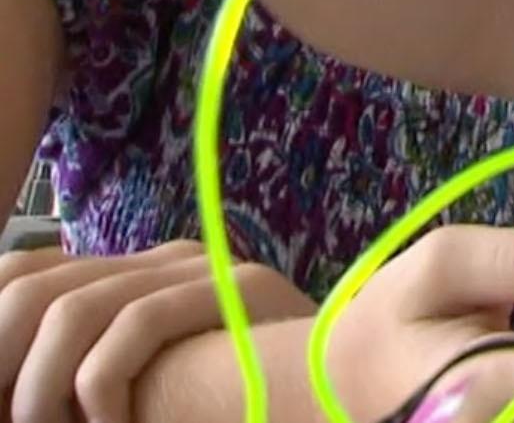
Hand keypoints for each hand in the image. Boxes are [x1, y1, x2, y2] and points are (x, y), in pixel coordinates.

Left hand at [0, 239, 312, 422]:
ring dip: (41, 389)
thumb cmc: (225, 405)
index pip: (21, 272)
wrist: (332, 395)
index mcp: (134, 274)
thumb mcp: (135, 390)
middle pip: (31, 285)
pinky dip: (102, 387)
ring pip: (74, 309)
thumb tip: (4, 391)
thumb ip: (85, 372)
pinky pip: (137, 325)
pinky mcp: (239, 290)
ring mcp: (204, 269)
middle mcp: (163, 258)